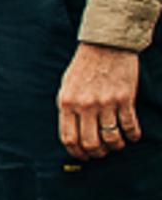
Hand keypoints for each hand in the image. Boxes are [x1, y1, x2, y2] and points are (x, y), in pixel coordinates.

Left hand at [59, 41, 143, 161]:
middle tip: (102, 152)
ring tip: (117, 144)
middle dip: (97, 153)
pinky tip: (132, 135)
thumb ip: (68, 108)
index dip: (77, 153)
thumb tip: (72, 133)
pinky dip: (132, 135)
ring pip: (111, 139)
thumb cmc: (85, 65)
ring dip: (115, 146)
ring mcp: (105, 103)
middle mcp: (85, 105)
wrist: (106, 43)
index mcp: (67, 102)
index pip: (69, 138)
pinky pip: (129, 126)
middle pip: (90, 143)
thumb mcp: (67, 85)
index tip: (84, 156)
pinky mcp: (124, 99)